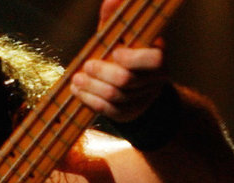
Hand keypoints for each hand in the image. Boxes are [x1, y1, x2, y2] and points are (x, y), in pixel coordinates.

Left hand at [70, 0, 168, 122]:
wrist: (131, 86)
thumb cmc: (122, 54)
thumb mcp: (119, 34)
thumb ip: (115, 17)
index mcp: (157, 56)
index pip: (155, 59)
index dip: (132, 59)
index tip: (115, 52)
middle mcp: (155, 80)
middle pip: (127, 80)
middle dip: (102, 73)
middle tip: (86, 66)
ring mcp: (142, 99)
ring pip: (115, 96)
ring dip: (91, 87)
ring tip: (76, 79)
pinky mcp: (129, 113)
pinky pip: (109, 111)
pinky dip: (90, 100)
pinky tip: (78, 91)